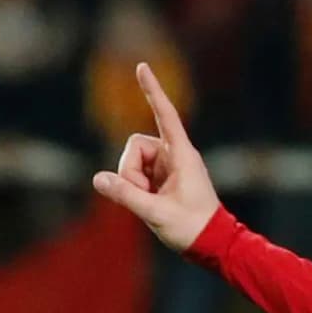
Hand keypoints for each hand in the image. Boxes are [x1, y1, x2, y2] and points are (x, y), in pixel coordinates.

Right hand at [92, 60, 220, 252]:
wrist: (213, 245)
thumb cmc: (193, 229)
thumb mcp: (156, 213)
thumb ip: (126, 195)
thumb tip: (98, 179)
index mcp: (182, 154)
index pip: (165, 114)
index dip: (152, 91)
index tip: (142, 67)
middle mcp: (175, 154)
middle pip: (134, 146)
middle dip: (130, 171)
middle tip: (145, 198)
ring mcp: (168, 165)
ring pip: (132, 161)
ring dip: (133, 182)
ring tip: (151, 204)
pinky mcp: (163, 177)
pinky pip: (136, 174)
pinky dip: (136, 188)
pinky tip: (151, 204)